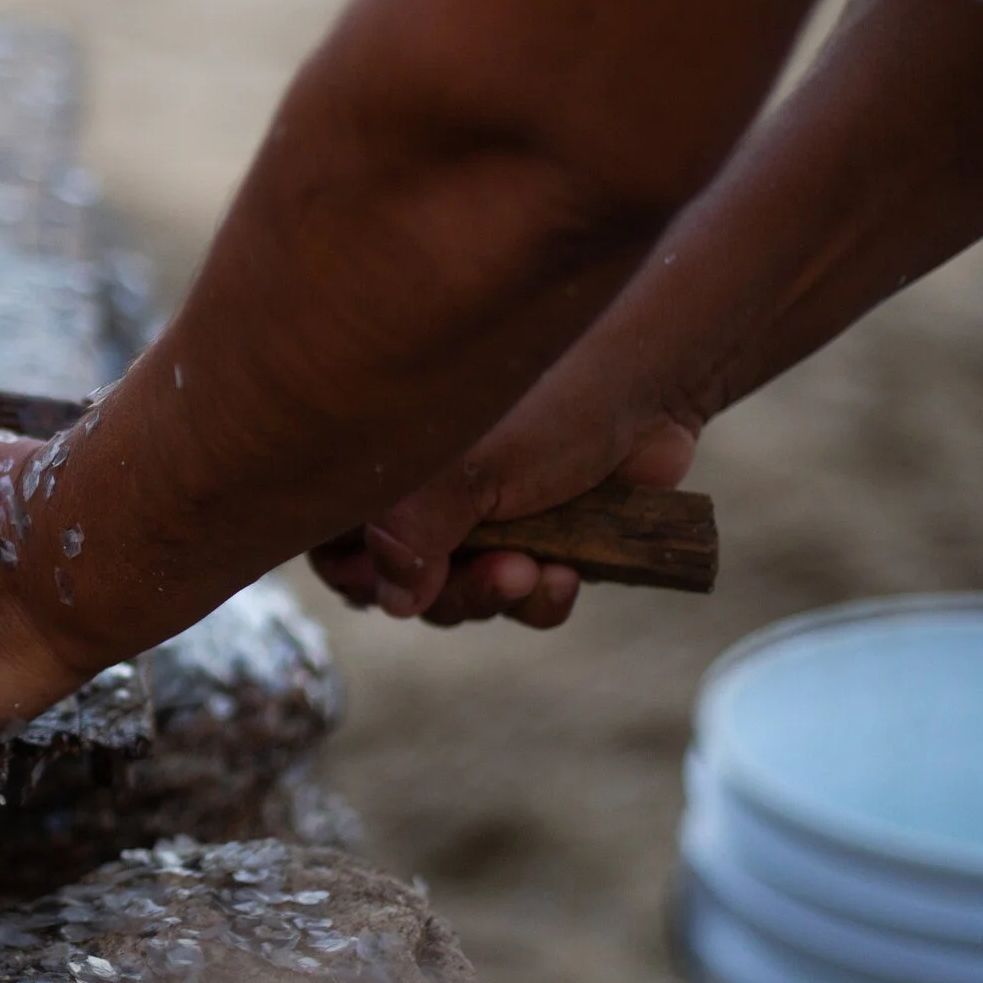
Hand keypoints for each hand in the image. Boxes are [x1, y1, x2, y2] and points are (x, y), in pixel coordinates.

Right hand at [309, 414, 698, 628]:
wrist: (652, 380)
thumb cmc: (547, 395)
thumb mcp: (461, 467)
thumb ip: (408, 537)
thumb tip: (395, 601)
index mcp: (385, 462)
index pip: (331, 538)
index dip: (356, 572)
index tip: (393, 580)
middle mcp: (423, 493)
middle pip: (397, 584)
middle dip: (448, 593)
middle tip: (500, 571)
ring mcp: (480, 519)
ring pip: (458, 599)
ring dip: (496, 596)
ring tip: (535, 569)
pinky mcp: (538, 540)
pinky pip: (519, 602)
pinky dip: (540, 600)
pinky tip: (568, 575)